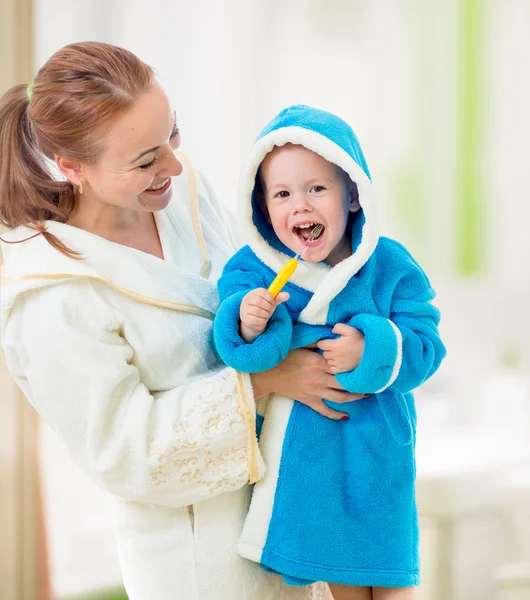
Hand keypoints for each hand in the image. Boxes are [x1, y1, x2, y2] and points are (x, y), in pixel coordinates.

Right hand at [239, 288, 288, 342]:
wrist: (252, 320)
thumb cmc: (262, 308)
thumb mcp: (270, 302)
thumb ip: (278, 298)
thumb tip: (287, 295)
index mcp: (253, 293)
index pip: (262, 292)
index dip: (270, 298)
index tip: (272, 303)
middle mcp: (246, 300)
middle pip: (259, 301)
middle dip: (268, 307)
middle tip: (269, 310)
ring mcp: (244, 309)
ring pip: (258, 311)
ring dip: (266, 315)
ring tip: (265, 315)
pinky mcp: (245, 319)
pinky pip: (257, 320)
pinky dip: (263, 321)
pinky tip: (262, 320)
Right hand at [250, 348, 365, 419]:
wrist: (267, 374)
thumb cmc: (283, 357)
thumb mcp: (300, 345)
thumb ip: (317, 342)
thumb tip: (331, 337)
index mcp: (319, 363)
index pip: (342, 365)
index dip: (355, 366)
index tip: (366, 365)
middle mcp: (320, 378)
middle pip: (345, 383)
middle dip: (359, 382)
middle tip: (371, 381)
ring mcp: (316, 392)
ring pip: (340, 397)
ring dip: (354, 397)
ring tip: (364, 395)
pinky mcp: (309, 401)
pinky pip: (325, 410)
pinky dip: (336, 415)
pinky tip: (345, 416)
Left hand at [317, 323, 364, 373]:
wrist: (370, 352)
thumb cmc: (360, 339)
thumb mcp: (350, 329)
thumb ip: (338, 327)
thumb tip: (332, 331)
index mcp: (334, 346)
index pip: (320, 344)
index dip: (324, 342)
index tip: (329, 341)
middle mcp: (334, 356)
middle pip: (324, 353)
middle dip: (327, 349)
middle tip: (335, 347)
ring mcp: (338, 364)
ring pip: (328, 361)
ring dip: (331, 357)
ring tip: (338, 353)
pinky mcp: (343, 370)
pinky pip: (333, 368)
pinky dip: (334, 365)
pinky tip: (339, 361)